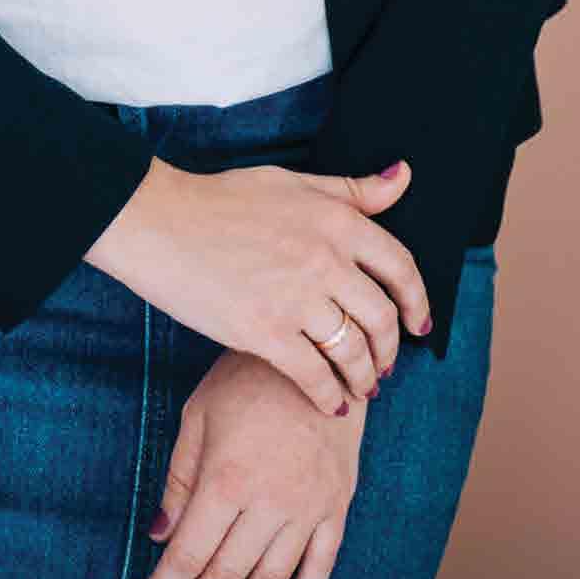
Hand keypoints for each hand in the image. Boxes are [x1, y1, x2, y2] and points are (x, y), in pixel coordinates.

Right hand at [86, 154, 430, 416]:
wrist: (159, 222)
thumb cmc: (222, 199)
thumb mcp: (292, 182)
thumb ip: (351, 189)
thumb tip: (404, 175)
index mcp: (335, 219)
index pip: (400, 267)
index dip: (417, 302)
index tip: (420, 324)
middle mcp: (325, 258)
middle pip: (381, 318)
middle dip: (390, 348)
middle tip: (386, 364)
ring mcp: (296, 297)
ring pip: (353, 352)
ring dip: (365, 377)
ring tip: (362, 386)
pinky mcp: (265, 332)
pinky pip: (315, 376)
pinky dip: (329, 396)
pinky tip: (330, 403)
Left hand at [136, 348, 371, 578]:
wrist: (316, 353)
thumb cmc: (247, 377)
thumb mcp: (199, 414)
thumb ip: (180, 477)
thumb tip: (159, 533)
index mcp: (227, 478)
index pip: (191, 551)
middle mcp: (269, 501)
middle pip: (228, 575)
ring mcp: (308, 506)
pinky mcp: (337, 504)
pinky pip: (322, 563)